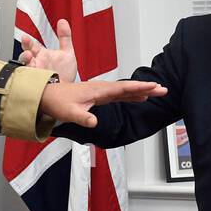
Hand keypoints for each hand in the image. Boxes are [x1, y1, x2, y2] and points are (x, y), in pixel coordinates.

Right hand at [18, 19, 78, 81]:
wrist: (69, 89)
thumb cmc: (64, 73)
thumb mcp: (66, 53)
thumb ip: (64, 37)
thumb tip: (63, 22)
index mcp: (41, 55)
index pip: (31, 46)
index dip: (27, 42)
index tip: (25, 38)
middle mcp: (36, 64)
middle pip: (25, 57)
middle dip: (24, 54)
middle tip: (27, 53)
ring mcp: (37, 75)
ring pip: (27, 70)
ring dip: (28, 68)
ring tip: (32, 66)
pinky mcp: (39, 85)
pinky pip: (33, 82)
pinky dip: (33, 79)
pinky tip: (36, 77)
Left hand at [39, 78, 167, 128]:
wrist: (47, 96)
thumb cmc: (57, 102)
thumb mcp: (69, 113)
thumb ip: (82, 118)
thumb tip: (94, 123)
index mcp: (98, 90)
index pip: (123, 88)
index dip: (139, 88)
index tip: (153, 87)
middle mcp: (102, 88)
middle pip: (129, 88)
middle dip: (146, 88)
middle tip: (163, 89)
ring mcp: (101, 91)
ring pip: (126, 90)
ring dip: (141, 91)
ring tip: (157, 92)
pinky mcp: (100, 96)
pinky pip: (120, 94)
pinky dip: (132, 95)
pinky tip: (140, 97)